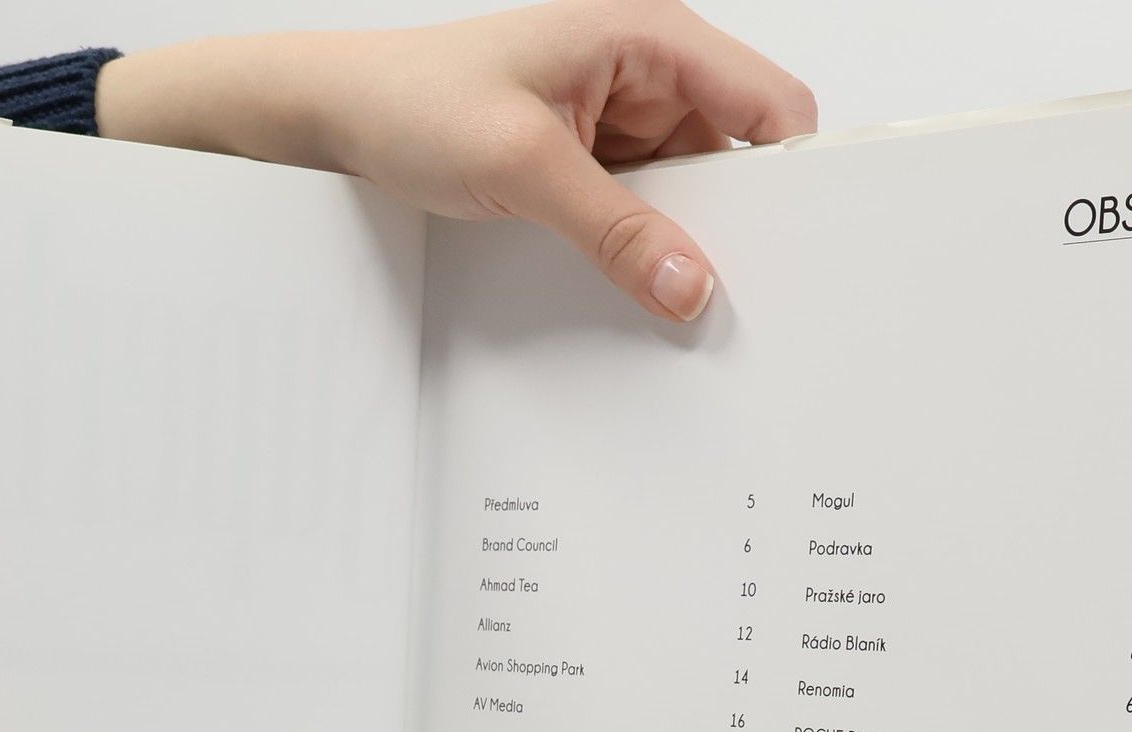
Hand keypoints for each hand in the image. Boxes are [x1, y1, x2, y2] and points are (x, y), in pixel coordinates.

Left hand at [97, 1, 816, 322]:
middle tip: (723, 292)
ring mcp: (617, 117)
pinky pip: (640, 209)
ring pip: (688, 192)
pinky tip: (629, 283)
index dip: (791, 175)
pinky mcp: (587, 159)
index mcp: (650, 38)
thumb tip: (691, 283)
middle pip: (734, 154)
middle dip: (731, 221)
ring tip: (664, 292)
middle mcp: (644, 71)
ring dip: (678, 241)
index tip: (793, 247)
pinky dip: (640, 246)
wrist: (338, 117)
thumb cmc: (414, 103)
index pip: (768, 104)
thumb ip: (616, 232)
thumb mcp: (524, 170)